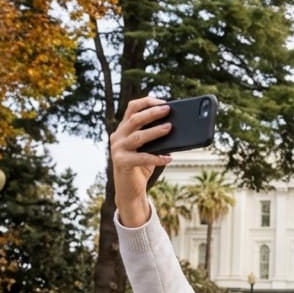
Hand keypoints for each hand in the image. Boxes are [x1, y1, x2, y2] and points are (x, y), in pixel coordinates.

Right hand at [110, 97, 173, 226]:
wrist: (130, 190)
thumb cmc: (141, 167)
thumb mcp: (149, 148)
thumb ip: (156, 137)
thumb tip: (175, 126)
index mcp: (124, 129)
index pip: (132, 108)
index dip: (147, 102)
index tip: (164, 102)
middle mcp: (117, 136)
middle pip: (135, 119)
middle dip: (152, 113)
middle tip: (168, 110)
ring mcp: (117, 149)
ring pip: (138, 136)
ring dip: (155, 131)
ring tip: (170, 128)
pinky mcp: (121, 163)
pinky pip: (141, 158)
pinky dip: (156, 157)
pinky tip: (169, 158)